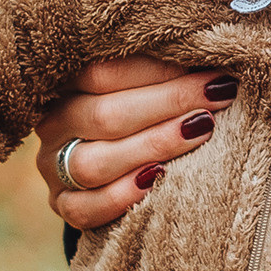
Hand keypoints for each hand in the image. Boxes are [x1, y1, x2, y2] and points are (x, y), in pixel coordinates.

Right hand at [34, 57, 232, 228]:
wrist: (120, 168)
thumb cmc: (147, 113)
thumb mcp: (148, 85)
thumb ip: (166, 71)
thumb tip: (211, 62)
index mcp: (68, 83)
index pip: (102, 73)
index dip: (159, 71)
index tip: (211, 73)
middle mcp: (55, 123)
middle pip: (105, 116)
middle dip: (168, 104)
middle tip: (217, 98)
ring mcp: (53, 166)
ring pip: (92, 163)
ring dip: (152, 146)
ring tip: (200, 131)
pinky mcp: (62, 205)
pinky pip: (84, 208)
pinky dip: (121, 196)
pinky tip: (158, 179)